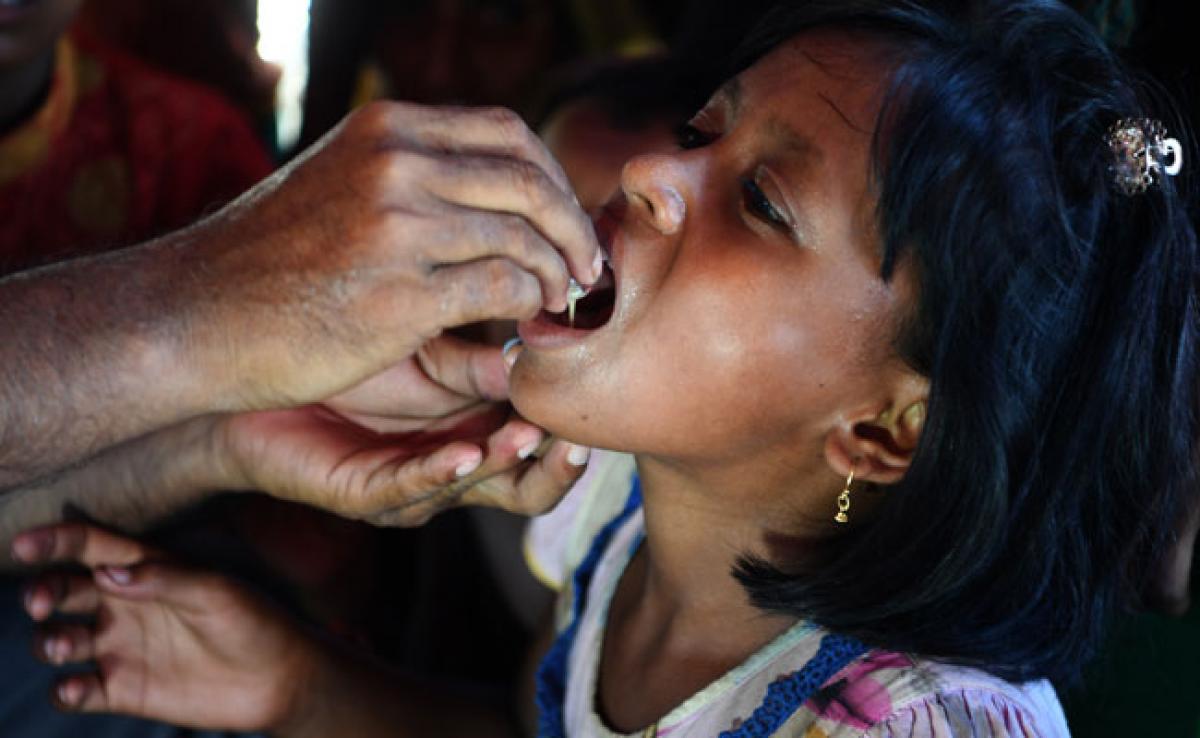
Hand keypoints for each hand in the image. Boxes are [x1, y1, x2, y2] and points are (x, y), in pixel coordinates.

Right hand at [15, 525, 311, 731]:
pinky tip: (80, 688)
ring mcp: (121, 647)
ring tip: (69, 645)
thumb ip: (163, 579)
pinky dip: (66, 690)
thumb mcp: (215, 592)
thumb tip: (105, 573)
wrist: (277, 679)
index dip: (53, 542)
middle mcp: (124, 605)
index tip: (24, 545)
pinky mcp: (123, 689)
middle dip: (43, 591)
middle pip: (63, 590)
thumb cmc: (252, 622)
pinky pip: (75, 690)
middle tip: (42, 603)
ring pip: (58, 639)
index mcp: (146, 570)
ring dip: (50, 641)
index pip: (90, 547)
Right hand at [180, 101, 600, 412]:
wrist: (193, 316)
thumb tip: (497, 188)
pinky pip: (502, 291)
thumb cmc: (270, 261)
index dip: (554, 178)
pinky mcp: (399, 293)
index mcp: (388, 129)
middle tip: (588, 268)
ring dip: (557, 273)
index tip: (567, 218)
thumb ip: (412, 174)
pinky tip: (523, 321)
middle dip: (574, 227)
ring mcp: (398, 225)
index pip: (508, 133)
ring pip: (524, 238)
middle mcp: (396, 163)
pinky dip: (527, 306)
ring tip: (560, 300)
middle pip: (529, 182)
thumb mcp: (340, 181)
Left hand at [217, 337, 589, 524]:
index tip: (598, 390)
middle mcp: (449, 469)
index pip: (540, 442)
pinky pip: (408, 490)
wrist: (245, 374)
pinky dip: (441, 474)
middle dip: (556, 468)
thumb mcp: (420, 346)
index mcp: (473, 431)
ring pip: (474, 492)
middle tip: (581, 437)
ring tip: (532, 435)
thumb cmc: (336, 354)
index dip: (571, 425)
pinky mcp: (360, 495)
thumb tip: (541, 337)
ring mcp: (407, 488)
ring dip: (506, 464)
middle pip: (525, 488)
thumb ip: (477, 353)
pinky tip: (467, 452)